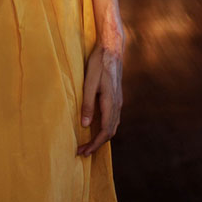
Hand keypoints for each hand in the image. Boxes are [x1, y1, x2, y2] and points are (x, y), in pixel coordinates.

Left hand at [77, 40, 122, 156]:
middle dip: (97, 144)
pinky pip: (113, 119)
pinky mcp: (117, 97)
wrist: (112, 49)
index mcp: (111, 103)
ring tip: (88, 143)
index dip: (94, 144)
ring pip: (113, 126)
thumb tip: (85, 125)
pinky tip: (97, 127)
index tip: (83, 152)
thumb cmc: (99, 64)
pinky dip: (105, 128)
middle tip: (83, 151)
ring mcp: (119, 101)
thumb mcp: (89, 83)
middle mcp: (117, 105)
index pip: (105, 132)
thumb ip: (87, 104)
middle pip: (110, 132)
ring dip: (101, 137)